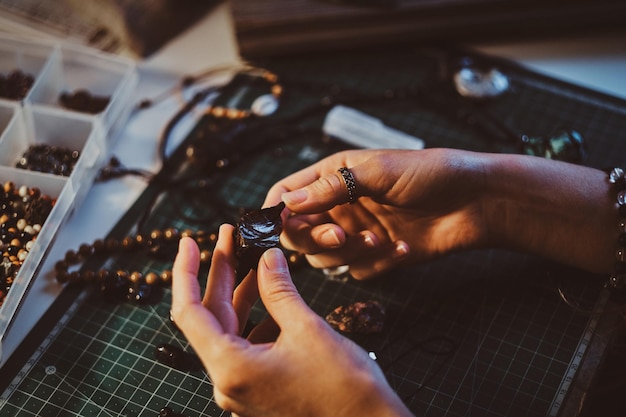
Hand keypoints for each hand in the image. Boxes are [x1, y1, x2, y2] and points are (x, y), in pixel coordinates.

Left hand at [171, 225, 412, 416]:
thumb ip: (279, 290)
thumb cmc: (343, 388)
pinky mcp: (259, 388)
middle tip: (229, 237)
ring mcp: (244, 387)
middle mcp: (229, 382)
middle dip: (221, 274)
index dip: (185, 273)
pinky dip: (257, 315)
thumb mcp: (307, 329)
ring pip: (231, 329)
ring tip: (253, 257)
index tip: (188, 243)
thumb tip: (266, 257)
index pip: (190, 313)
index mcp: (231, 368)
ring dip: (241, 292)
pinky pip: (248, 344)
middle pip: (212, 317)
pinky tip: (271, 293)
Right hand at [264, 148, 489, 278]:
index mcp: (334, 178)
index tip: (278, 226)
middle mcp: (339, 207)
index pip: (288, 195)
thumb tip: (288, 201)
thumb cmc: (429, 173)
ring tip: (378, 239)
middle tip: (340, 233)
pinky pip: (358, 271)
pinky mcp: (377, 256)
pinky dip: (376, 263)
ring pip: (325, 258)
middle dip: (313, 238)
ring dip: (346, 253)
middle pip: (299, 234)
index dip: (278, 211)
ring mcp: (357, 233)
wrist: (476, 202)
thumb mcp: (376, 170)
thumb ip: (330, 187)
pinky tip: (402, 247)